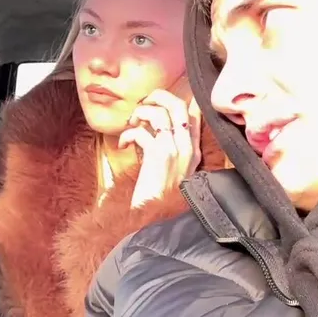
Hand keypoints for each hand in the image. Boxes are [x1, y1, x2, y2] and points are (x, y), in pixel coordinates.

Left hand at [119, 89, 201, 208]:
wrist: (155, 219)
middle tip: (143, 103)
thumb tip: (157, 129)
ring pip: (160, 113)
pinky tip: (123, 144)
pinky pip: (142, 131)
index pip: (194, 114)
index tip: (159, 99)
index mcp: (193, 150)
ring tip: (131, 124)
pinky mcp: (159, 155)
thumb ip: (169, 149)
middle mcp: (187, 147)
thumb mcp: (170, 171)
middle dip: (158, 96)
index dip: (178, 98)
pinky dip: (128, 134)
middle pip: (178, 105)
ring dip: (140, 113)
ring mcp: (175, 150)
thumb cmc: (158, 197)